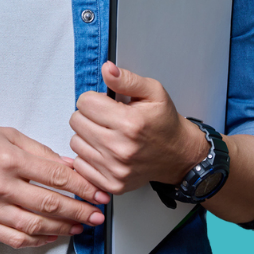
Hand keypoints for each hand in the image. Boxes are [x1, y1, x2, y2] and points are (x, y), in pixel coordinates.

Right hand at [0, 125, 109, 249]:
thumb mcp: (7, 134)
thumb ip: (40, 150)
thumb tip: (70, 165)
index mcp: (9, 158)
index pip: (56, 176)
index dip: (82, 187)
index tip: (99, 192)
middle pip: (49, 203)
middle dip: (80, 210)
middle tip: (98, 214)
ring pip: (35, 225)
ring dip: (63, 228)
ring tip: (81, 226)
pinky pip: (15, 238)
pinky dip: (38, 240)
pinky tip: (53, 236)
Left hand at [68, 62, 208, 196]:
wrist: (178, 155)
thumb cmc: (165, 123)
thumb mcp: (153, 92)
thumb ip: (127, 80)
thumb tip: (107, 69)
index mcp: (130, 123)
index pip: (85, 103)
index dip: (93, 99)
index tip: (104, 103)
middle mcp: (121, 148)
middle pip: (76, 122)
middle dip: (88, 115)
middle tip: (105, 118)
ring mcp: (115, 169)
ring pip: (75, 143)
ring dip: (86, 136)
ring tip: (105, 133)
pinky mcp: (112, 183)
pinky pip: (80, 165)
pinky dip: (88, 156)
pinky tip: (103, 150)